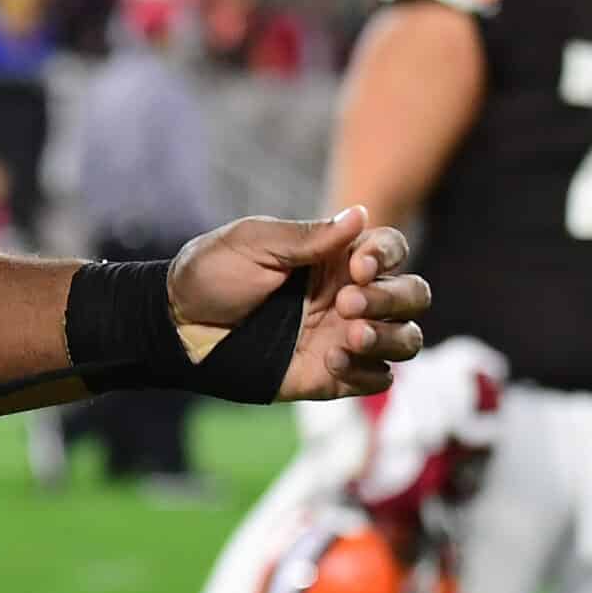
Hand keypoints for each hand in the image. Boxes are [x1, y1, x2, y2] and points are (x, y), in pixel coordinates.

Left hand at [167, 207, 427, 400]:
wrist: (178, 329)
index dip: (386, 256)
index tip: (356, 265)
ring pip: (406, 339)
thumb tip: (361, 213)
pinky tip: (331, 361)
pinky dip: (367, 371)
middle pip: (413, 295)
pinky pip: (377, 379)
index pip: (391, 249)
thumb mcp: (253, 244)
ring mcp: (344, 337)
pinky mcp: (333, 376)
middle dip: (391, 299)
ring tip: (349, 337)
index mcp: (334, 257)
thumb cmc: (211, 275)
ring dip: (389, 337)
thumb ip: (308, 237)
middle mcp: (350, 295)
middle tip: (346, 305)